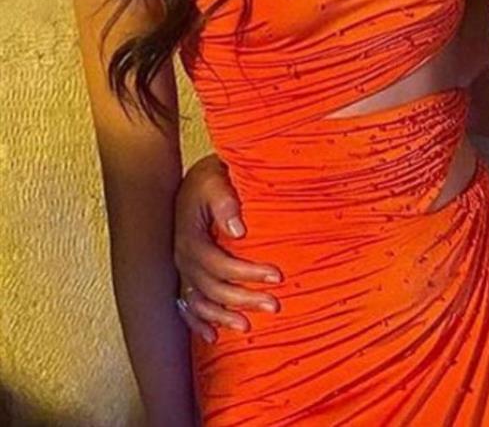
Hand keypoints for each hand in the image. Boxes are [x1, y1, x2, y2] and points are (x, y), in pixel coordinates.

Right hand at [173, 154, 281, 340]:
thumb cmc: (210, 180)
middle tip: (274, 305)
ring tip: (248, 327)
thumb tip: (239, 231)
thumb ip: (226, 203)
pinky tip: (213, 336)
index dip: (247, 273)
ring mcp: (182, 269)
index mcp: (190, 238)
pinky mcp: (185, 273)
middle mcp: (183, 258)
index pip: (219, 264)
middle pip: (212, 288)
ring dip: (223, 316)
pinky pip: (187, 305)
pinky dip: (199, 322)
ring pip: (201, 301)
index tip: (276, 275)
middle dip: (243, 299)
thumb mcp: (216, 182)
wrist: (195, 180)